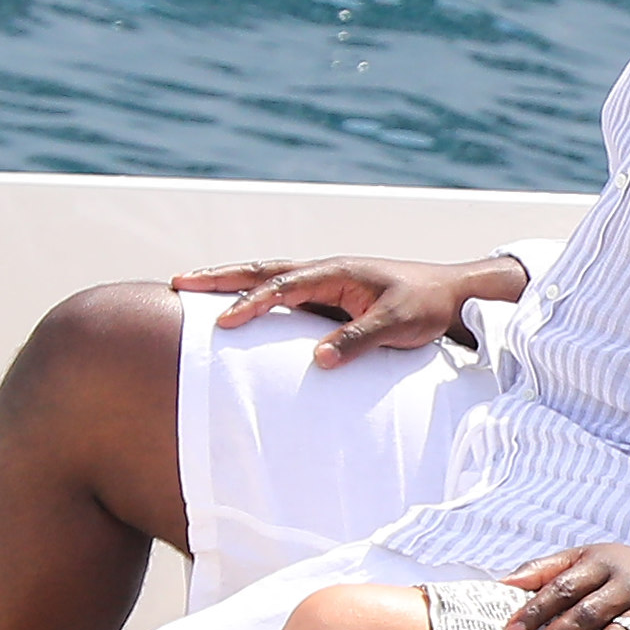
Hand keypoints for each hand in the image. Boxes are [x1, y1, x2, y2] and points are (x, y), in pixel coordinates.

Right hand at [176, 252, 529, 366]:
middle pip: (263, 271)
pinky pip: (282, 292)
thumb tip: (317, 359)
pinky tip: (234, 308)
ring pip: (268, 277)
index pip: (284, 285)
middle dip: (220, 277)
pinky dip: (253, 294)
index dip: (251, 303)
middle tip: (177, 282)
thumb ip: (359, 339)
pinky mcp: (329, 297)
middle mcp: (325, 271)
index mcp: (337, 272)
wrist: (453, 294)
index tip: (222, 322)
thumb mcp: (398, 324)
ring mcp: (325, 282)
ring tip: (189, 287)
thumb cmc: (427, 306)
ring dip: (230, 281)